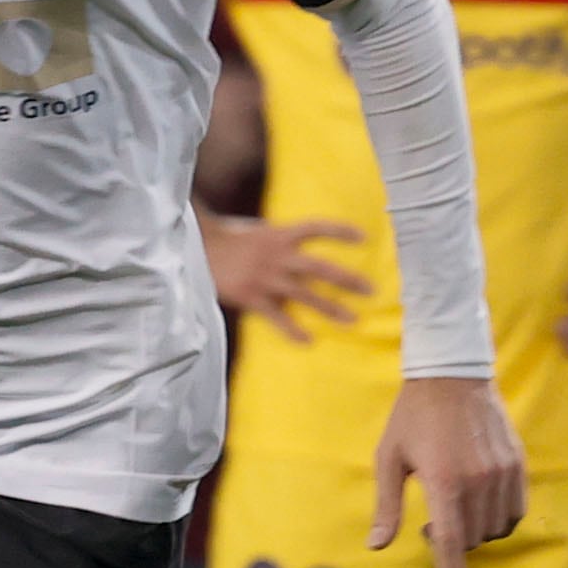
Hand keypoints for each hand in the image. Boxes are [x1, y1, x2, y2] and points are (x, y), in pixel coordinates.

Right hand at [206, 214, 370, 336]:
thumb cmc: (228, 240)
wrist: (197, 249)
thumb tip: (303, 248)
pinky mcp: (251, 296)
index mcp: (279, 235)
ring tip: (351, 319)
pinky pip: (276, 316)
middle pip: (320, 267)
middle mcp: (276, 255)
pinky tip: (307, 340)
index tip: (362, 237)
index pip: (316, 228)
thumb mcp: (258, 232)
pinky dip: (292, 329)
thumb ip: (281, 241)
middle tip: (370, 290)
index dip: (340, 231)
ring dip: (330, 307)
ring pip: (305, 294)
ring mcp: (265, 277)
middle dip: (347, 279)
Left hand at [370, 373, 526, 567]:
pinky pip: (514, 511)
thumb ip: (386, 506)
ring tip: (453, 507)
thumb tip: (376, 545)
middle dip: (451, 543)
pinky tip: (476, 503)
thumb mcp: (389, 458)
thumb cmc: (411, 417)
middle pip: (471, 539)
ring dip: (474, 531)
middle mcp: (479, 480)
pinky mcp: (518, 465)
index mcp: (444, 481)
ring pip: (494, 528)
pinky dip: (497, 518)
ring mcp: (503, 473)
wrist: (453, 375)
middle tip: (431, 524)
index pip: (452, 543)